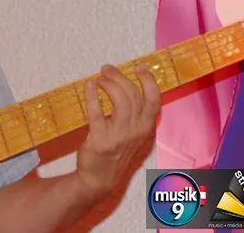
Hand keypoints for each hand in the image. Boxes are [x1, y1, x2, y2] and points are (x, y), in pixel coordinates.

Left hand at [75, 63, 160, 196]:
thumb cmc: (116, 149)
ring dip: (109, 84)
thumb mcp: (133, 133)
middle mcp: (136, 131)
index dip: (148, 81)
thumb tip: (124, 84)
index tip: (139, 67)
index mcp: (146, 127)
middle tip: (107, 69)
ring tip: (99, 78)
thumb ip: (134, 113)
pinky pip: (97, 113)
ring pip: (121, 101)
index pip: (155, 100)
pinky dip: (92, 97)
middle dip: (120, 77)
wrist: (100, 176)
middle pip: (134, 95)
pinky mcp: (101, 140)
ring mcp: (119, 136)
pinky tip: (89, 87)